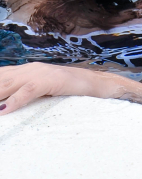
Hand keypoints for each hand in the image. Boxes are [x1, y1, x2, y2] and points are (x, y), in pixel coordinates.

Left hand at [0, 63, 115, 114]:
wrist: (95, 84)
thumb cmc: (68, 90)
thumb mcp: (41, 91)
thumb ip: (23, 93)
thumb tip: (6, 104)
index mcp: (25, 70)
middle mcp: (29, 69)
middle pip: (0, 80)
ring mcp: (39, 73)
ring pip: (8, 84)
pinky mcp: (51, 80)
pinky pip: (28, 90)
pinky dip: (15, 100)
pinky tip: (5, 110)